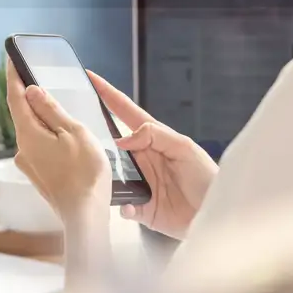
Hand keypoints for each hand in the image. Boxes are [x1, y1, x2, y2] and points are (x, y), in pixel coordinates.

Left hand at [6, 60, 111, 222]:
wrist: (85, 215)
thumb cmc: (85, 174)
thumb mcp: (73, 132)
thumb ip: (51, 110)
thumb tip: (31, 91)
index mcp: (28, 134)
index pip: (14, 97)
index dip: (12, 75)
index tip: (11, 57)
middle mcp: (23, 149)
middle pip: (23, 114)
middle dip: (29, 95)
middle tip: (34, 75)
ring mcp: (29, 164)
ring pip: (33, 131)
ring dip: (41, 117)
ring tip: (56, 106)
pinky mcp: (38, 175)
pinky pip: (39, 146)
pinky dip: (47, 135)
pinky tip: (63, 136)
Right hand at [87, 71, 218, 239]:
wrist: (217, 214)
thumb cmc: (208, 178)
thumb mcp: (185, 148)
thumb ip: (155, 135)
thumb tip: (122, 139)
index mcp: (151, 138)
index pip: (124, 111)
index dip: (107, 94)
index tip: (90, 78)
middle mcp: (140, 159)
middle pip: (109, 143)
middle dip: (91, 136)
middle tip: (75, 130)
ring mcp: (137, 182)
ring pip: (108, 174)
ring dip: (102, 173)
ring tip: (95, 171)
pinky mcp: (139, 207)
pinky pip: (121, 205)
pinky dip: (121, 205)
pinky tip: (127, 205)